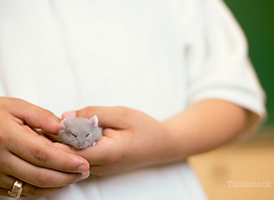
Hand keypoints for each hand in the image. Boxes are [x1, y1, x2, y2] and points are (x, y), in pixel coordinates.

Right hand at [0, 97, 89, 197]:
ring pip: (32, 188)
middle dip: (66, 176)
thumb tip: (64, 128)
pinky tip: (56, 181)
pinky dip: (42, 189)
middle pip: (39, 175)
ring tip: (75, 177)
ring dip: (57, 185)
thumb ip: (42, 117)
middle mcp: (0, 159)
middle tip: (84, 172)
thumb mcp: (16, 107)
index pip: (42, 154)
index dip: (65, 161)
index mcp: (7, 137)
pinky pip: (22, 192)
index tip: (83, 163)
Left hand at [57, 106, 176, 175]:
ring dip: (64, 142)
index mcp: (107, 152)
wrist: (162, 145)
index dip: (54, 137)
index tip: (46, 122)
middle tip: (50, 120)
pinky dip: (74, 145)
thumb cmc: (145, 128)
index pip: (69, 150)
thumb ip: (93, 113)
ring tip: (62, 124)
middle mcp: (101, 166)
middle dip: (55, 139)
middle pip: (67, 156)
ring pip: (72, 158)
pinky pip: (81, 157)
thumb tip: (65, 116)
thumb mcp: (122, 113)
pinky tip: (76, 132)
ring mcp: (101, 169)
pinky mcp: (101, 167)